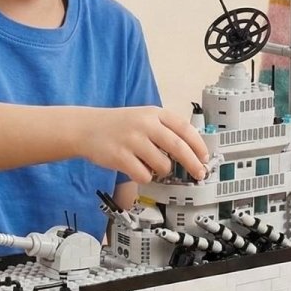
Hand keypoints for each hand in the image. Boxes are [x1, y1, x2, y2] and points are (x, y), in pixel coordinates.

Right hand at [81, 106, 208, 181]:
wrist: (85, 128)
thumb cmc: (118, 126)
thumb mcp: (143, 117)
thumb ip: (165, 130)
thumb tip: (191, 151)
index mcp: (154, 113)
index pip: (185, 128)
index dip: (198, 145)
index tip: (205, 157)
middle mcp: (145, 124)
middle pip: (179, 147)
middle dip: (193, 164)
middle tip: (199, 174)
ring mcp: (132, 140)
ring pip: (162, 165)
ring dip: (162, 171)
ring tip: (151, 166)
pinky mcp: (121, 156)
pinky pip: (144, 175)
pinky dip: (144, 177)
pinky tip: (136, 169)